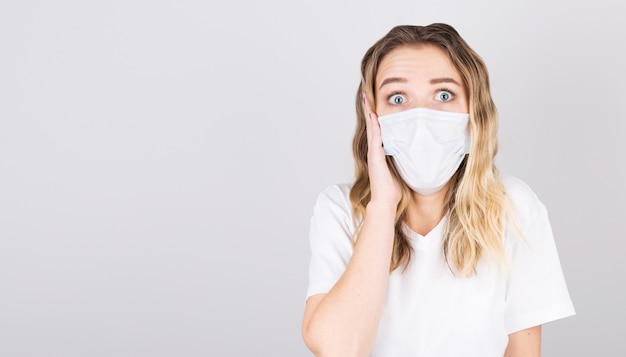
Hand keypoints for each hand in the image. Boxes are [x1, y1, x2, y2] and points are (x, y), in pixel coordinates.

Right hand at [362, 92, 401, 207]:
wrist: (386, 200)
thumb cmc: (394, 189)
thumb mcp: (402, 168)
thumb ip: (406, 158)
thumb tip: (418, 151)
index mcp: (381, 151)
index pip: (378, 129)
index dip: (377, 116)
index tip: (376, 103)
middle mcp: (375, 149)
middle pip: (372, 123)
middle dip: (369, 108)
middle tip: (366, 93)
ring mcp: (373, 151)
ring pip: (371, 125)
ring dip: (368, 110)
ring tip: (365, 96)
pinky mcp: (374, 154)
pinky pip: (374, 134)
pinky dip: (373, 122)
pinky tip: (373, 112)